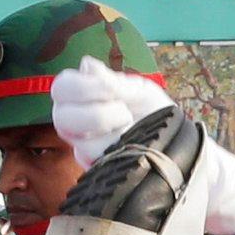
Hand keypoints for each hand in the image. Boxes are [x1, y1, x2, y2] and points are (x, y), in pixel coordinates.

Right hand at [50, 57, 168, 168]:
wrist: (173, 138)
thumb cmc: (152, 111)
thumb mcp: (138, 91)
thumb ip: (112, 81)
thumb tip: (86, 65)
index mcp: (80, 97)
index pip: (61, 88)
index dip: (82, 86)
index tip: (110, 88)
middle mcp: (75, 122)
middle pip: (62, 118)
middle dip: (98, 114)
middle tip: (124, 111)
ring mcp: (85, 147)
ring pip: (80, 143)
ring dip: (112, 133)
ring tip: (130, 127)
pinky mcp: (97, 168)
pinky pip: (98, 161)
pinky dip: (119, 149)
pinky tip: (132, 143)